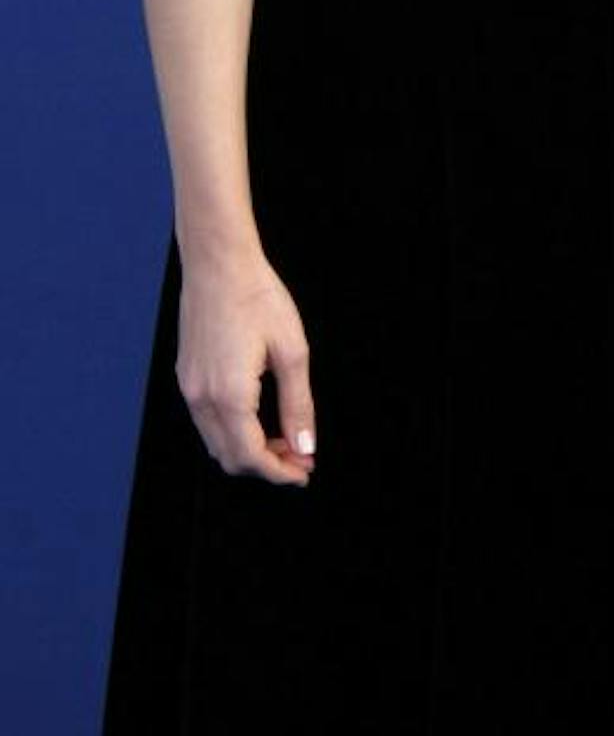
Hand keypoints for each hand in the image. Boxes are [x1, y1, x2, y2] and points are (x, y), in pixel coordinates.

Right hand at [176, 253, 316, 483]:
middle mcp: (202, 399)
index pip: (252, 457)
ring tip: (284, 437)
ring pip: (216, 443)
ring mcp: (189, 388)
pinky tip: (258, 417)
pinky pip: (206, 422)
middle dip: (267, 465)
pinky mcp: (186, 376)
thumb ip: (298, 404)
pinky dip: (232, 432)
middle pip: (231, 458)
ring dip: (249, 450)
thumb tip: (306, 446)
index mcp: (230, 395)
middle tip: (299, 456)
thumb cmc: (257, 297)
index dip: (280, 472)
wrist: (218, 263)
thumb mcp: (291, 350)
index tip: (304, 472)